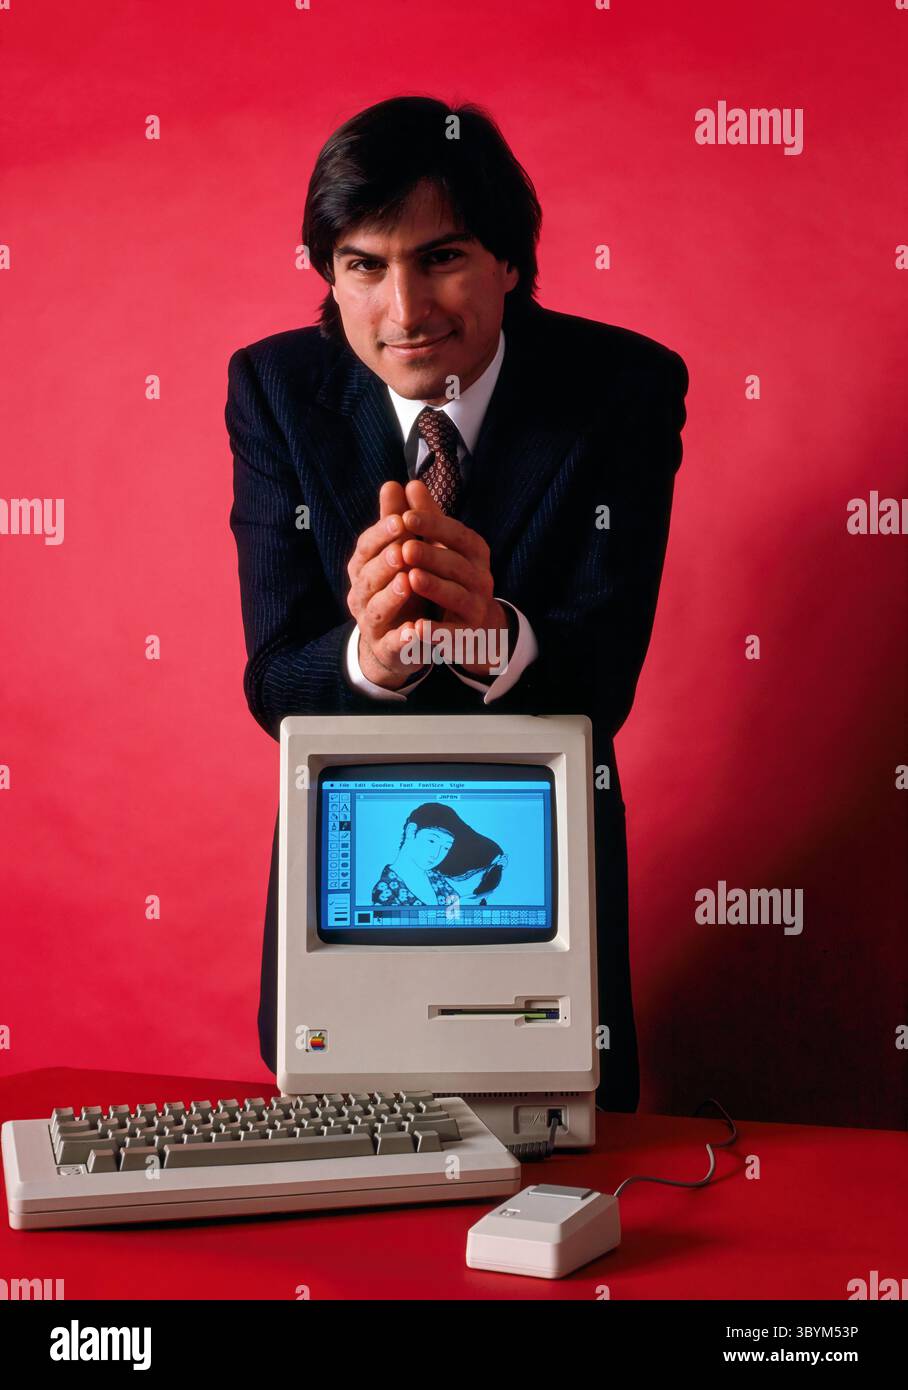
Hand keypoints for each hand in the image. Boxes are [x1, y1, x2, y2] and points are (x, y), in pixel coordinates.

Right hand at [346, 480, 431, 687]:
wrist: (397, 640)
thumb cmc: (400, 587)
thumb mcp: (399, 553)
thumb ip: (396, 522)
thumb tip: (393, 483)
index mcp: (363, 569)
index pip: (367, 548)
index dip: (382, 534)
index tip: (400, 520)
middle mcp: (362, 595)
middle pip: (368, 577)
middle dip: (385, 562)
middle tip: (403, 550)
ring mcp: (372, 624)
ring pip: (377, 609)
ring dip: (391, 596)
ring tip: (408, 582)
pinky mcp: (389, 648)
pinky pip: (395, 644)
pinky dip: (404, 638)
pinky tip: (417, 629)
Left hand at [399, 479, 510, 677]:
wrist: (478, 626)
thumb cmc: (453, 577)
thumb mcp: (443, 547)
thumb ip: (427, 519)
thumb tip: (410, 483)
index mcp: (474, 552)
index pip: (457, 534)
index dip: (433, 525)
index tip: (407, 516)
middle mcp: (481, 576)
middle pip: (457, 564)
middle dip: (431, 555)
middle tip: (405, 548)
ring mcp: (477, 606)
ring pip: (458, 595)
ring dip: (435, 587)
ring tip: (412, 579)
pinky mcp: (469, 633)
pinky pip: (454, 632)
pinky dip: (437, 631)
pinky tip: (417, 627)